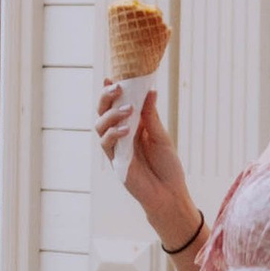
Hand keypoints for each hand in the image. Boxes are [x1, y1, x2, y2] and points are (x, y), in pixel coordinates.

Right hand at [96, 76, 188, 213]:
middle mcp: (121, 134)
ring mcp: (116, 147)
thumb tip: (151, 91)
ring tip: (127, 110)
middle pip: (104, 112)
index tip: (112, 77)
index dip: (112, 92)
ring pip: (100, 126)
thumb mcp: (161, 136)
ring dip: (111, 115)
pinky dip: (114, 133)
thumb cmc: (167, 166)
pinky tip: (127, 130)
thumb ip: (151, 116)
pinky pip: (106, 143)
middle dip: (106, 98)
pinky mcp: (114, 161)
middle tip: (116, 88)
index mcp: (133, 126)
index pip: (118, 105)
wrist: (169, 193)